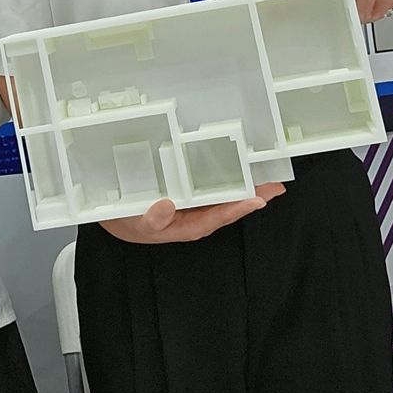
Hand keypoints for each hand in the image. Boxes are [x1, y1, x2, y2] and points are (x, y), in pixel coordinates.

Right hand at [99, 183, 285, 243]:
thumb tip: (168, 205)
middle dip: (252, 195)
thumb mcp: (136, 224)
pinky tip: (238, 167)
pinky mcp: (188, 190)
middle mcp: (195, 214)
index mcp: (188, 225)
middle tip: (275, 184)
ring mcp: (194, 203)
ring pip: (223, 195)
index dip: (238, 209)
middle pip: (228, 205)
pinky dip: (226, 177)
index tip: (257, 200)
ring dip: (244, 185)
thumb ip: (152, 220)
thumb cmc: (129, 221)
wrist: (117, 216)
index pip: (217, 217)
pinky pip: (211, 184)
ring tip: (265, 176)